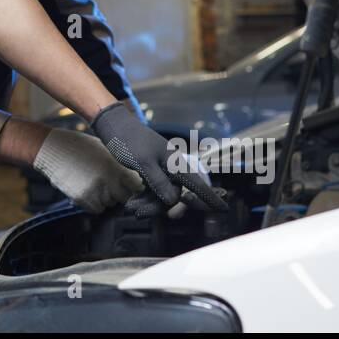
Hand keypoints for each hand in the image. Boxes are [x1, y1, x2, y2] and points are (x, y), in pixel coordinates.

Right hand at [32, 128, 143, 213]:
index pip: (135, 185)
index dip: (135, 185)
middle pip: (124, 197)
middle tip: (115, 186)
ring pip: (110, 204)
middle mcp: (107, 180)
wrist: (53, 148)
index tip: (133, 185)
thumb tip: (130, 175)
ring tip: (99, 186)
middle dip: (121, 193)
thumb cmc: (78, 145)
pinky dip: (95, 204)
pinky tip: (91, 193)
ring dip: (107, 198)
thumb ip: (116, 163)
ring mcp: (94, 191)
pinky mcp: (81, 198)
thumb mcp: (103, 148)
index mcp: (114, 166)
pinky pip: (96, 209)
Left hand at [91, 101, 228, 211]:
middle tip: (138, 213)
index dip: (210, 197)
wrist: (113, 124)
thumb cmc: (128, 140)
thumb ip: (159, 181)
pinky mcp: (151, 170)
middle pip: (175, 195)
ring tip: (130, 207)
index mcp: (175, 162)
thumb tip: (173, 201)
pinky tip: (131, 202)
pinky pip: (153, 190)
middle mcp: (172, 166)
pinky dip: (144, 198)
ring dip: (147, 204)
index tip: (224, 210)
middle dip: (159, 207)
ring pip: (162, 194)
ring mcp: (161, 169)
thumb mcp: (143, 162)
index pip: (197, 183)